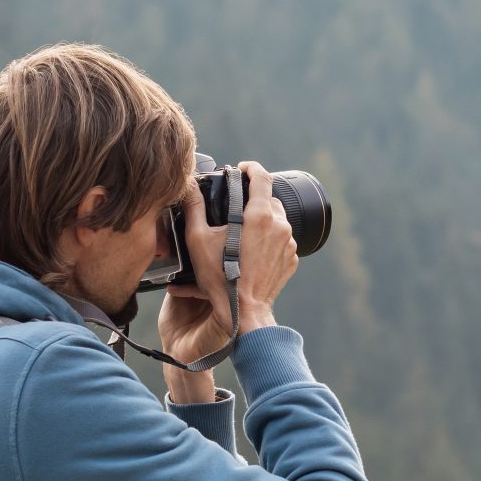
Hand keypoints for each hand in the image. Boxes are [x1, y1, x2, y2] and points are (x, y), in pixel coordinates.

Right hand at [155, 162, 294, 369]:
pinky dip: (269, 240)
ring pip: (278, 220)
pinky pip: (282, 241)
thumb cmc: (220, 278)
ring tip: (242, 232)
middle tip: (235, 207)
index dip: (251, 168)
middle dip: (254, 198)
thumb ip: (193, 208)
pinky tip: (252, 251)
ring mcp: (290, 243)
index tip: (242, 169)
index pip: (262, 176)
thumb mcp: (198, 240)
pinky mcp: (292, 259)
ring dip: (262, 220)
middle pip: (270, 198)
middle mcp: (280, 226)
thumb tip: (188, 188)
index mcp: (260, 215)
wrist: (245, 312)